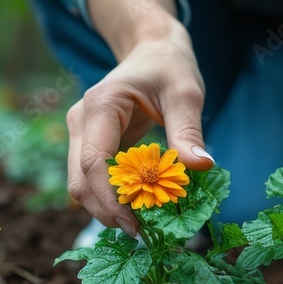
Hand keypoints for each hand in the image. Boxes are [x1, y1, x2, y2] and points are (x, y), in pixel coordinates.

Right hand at [66, 26, 213, 235]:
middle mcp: (81, 120)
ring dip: (108, 208)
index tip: (136, 225)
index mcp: (100, 105)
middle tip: (142, 234)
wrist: (152, 49)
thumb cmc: (169, 66)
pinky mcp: (90, 143)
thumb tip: (202, 167)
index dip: (110, 198)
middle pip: (80, 180)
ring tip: (142, 226)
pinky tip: (139, 209)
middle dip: (106, 211)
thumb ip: (188, 131)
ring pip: (82, 184)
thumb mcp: (186, 92)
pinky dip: (112, 197)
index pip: (93, 162)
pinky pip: (94, 179)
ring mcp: (81, 133)